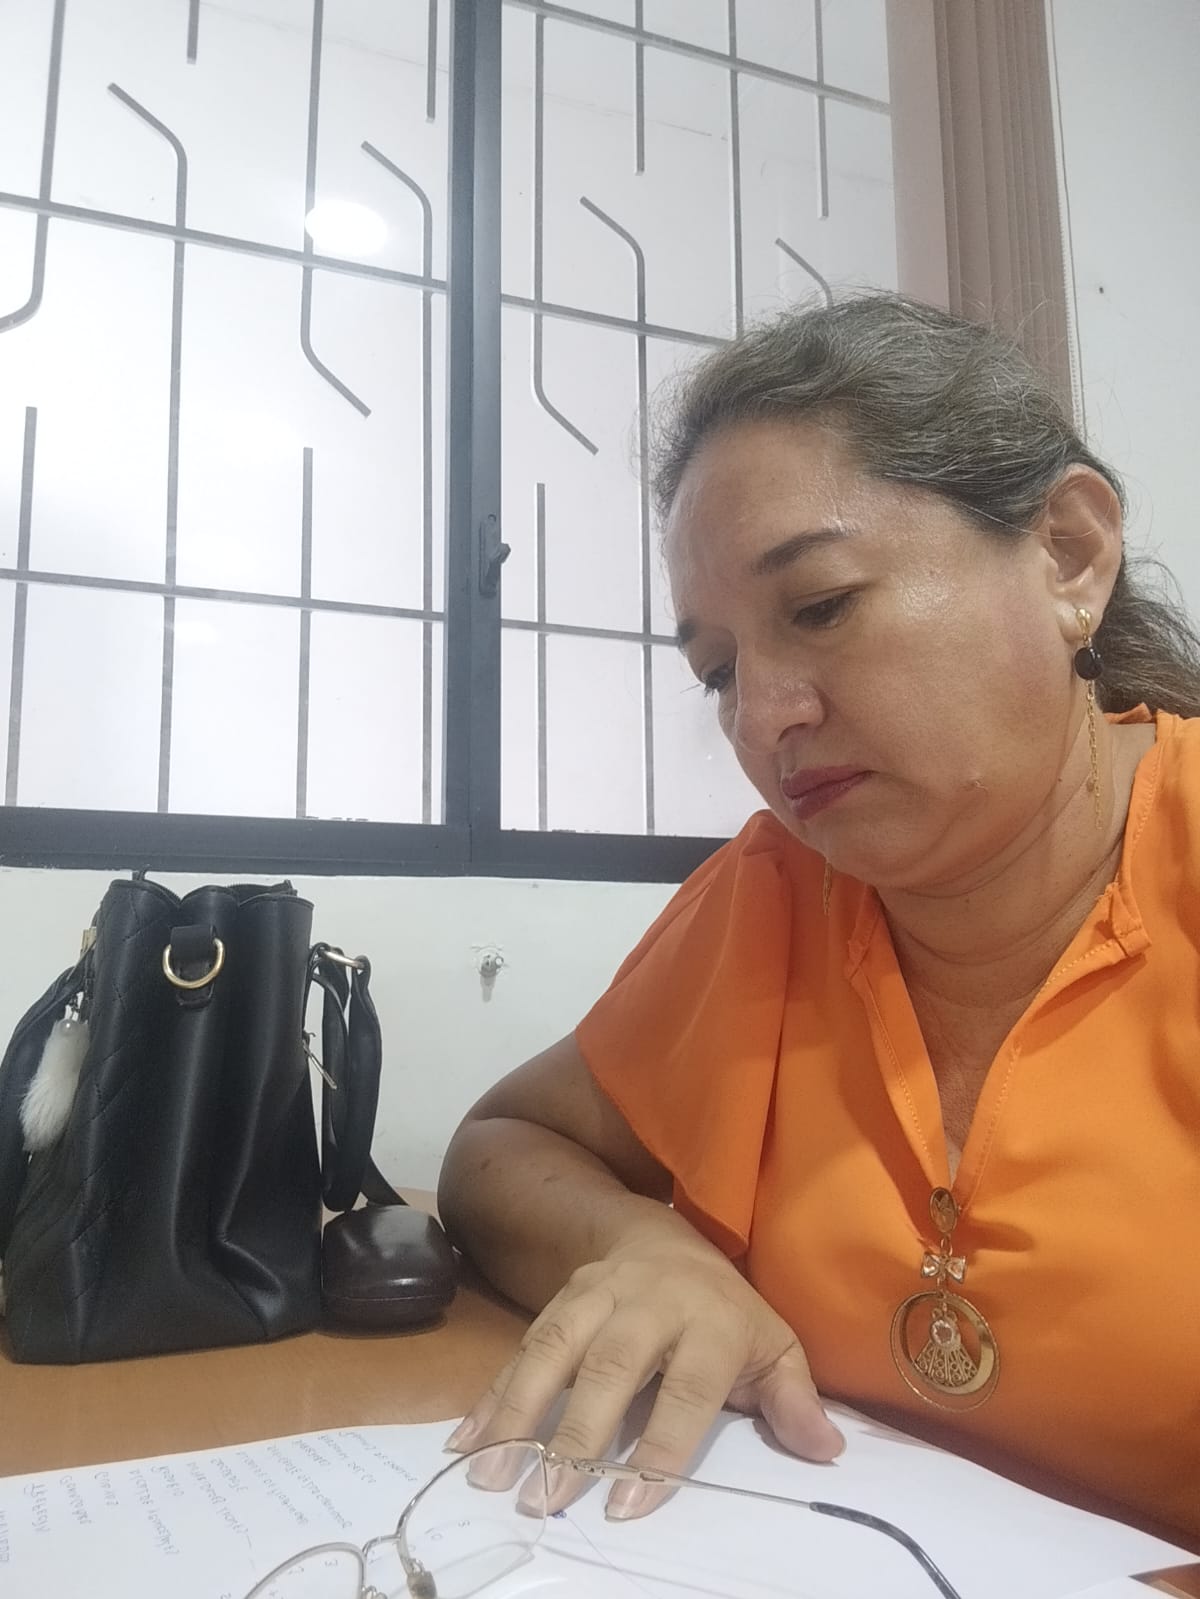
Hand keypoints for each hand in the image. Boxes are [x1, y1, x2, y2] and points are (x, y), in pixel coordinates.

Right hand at [446, 1226, 844, 1517]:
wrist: (663, 1236)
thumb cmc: (723, 1311)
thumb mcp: (771, 1345)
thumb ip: (793, 1398)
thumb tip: (827, 1449)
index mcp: (711, 1320)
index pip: (686, 1390)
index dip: (659, 1448)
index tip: (627, 1505)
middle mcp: (650, 1303)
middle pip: (611, 1367)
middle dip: (575, 1434)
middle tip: (545, 1499)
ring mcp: (598, 1295)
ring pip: (554, 1348)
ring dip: (518, 1411)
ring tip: (490, 1473)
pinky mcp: (560, 1297)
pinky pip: (522, 1344)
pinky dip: (491, 1393)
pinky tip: (467, 1440)